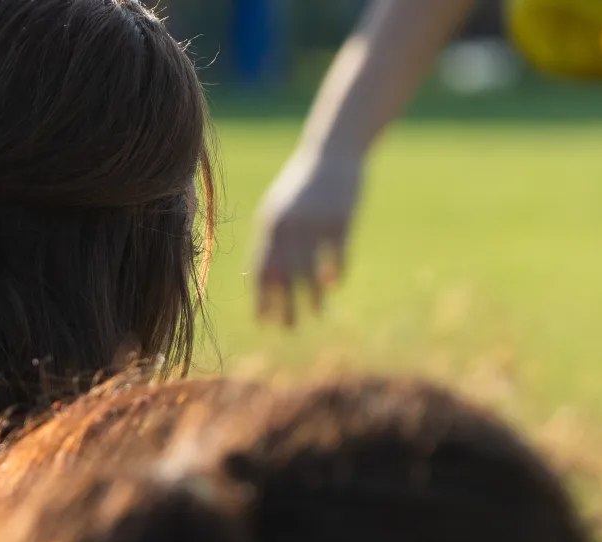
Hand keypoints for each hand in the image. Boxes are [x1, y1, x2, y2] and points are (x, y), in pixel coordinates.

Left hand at [252, 154, 363, 325]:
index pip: (261, 267)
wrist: (332, 152)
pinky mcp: (340, 218)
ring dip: (312, 295)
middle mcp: (289, 224)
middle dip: (284, 304)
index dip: (261, 297)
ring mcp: (314, 221)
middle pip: (283, 274)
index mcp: (270, 223)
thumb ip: (273, 240)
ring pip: (311, 268)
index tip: (263, 321)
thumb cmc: (304, 185)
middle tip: (288, 328)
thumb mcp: (281, 208)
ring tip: (316, 313)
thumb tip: (265, 279)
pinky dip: (335, 271)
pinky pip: (336, 254)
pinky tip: (335, 284)